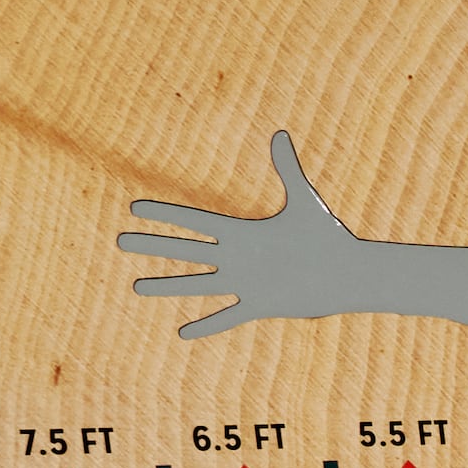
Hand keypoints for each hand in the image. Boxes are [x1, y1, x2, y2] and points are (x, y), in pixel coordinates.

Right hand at [121, 130, 380, 336]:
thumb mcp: (304, 201)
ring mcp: (246, 283)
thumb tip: (280, 133)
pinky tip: (182, 333)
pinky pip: (227, 317)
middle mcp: (237, 258)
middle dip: (153, 245)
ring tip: (137, 286)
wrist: (347, 274)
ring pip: (197, 285)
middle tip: (120, 241)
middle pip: (186, 250)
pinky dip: (206, 325)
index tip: (135, 208)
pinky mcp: (260, 306)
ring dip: (167, 286)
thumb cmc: (328, 236)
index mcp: (243, 233)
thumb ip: (288, 169)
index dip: (164, 215)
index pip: (194, 221)